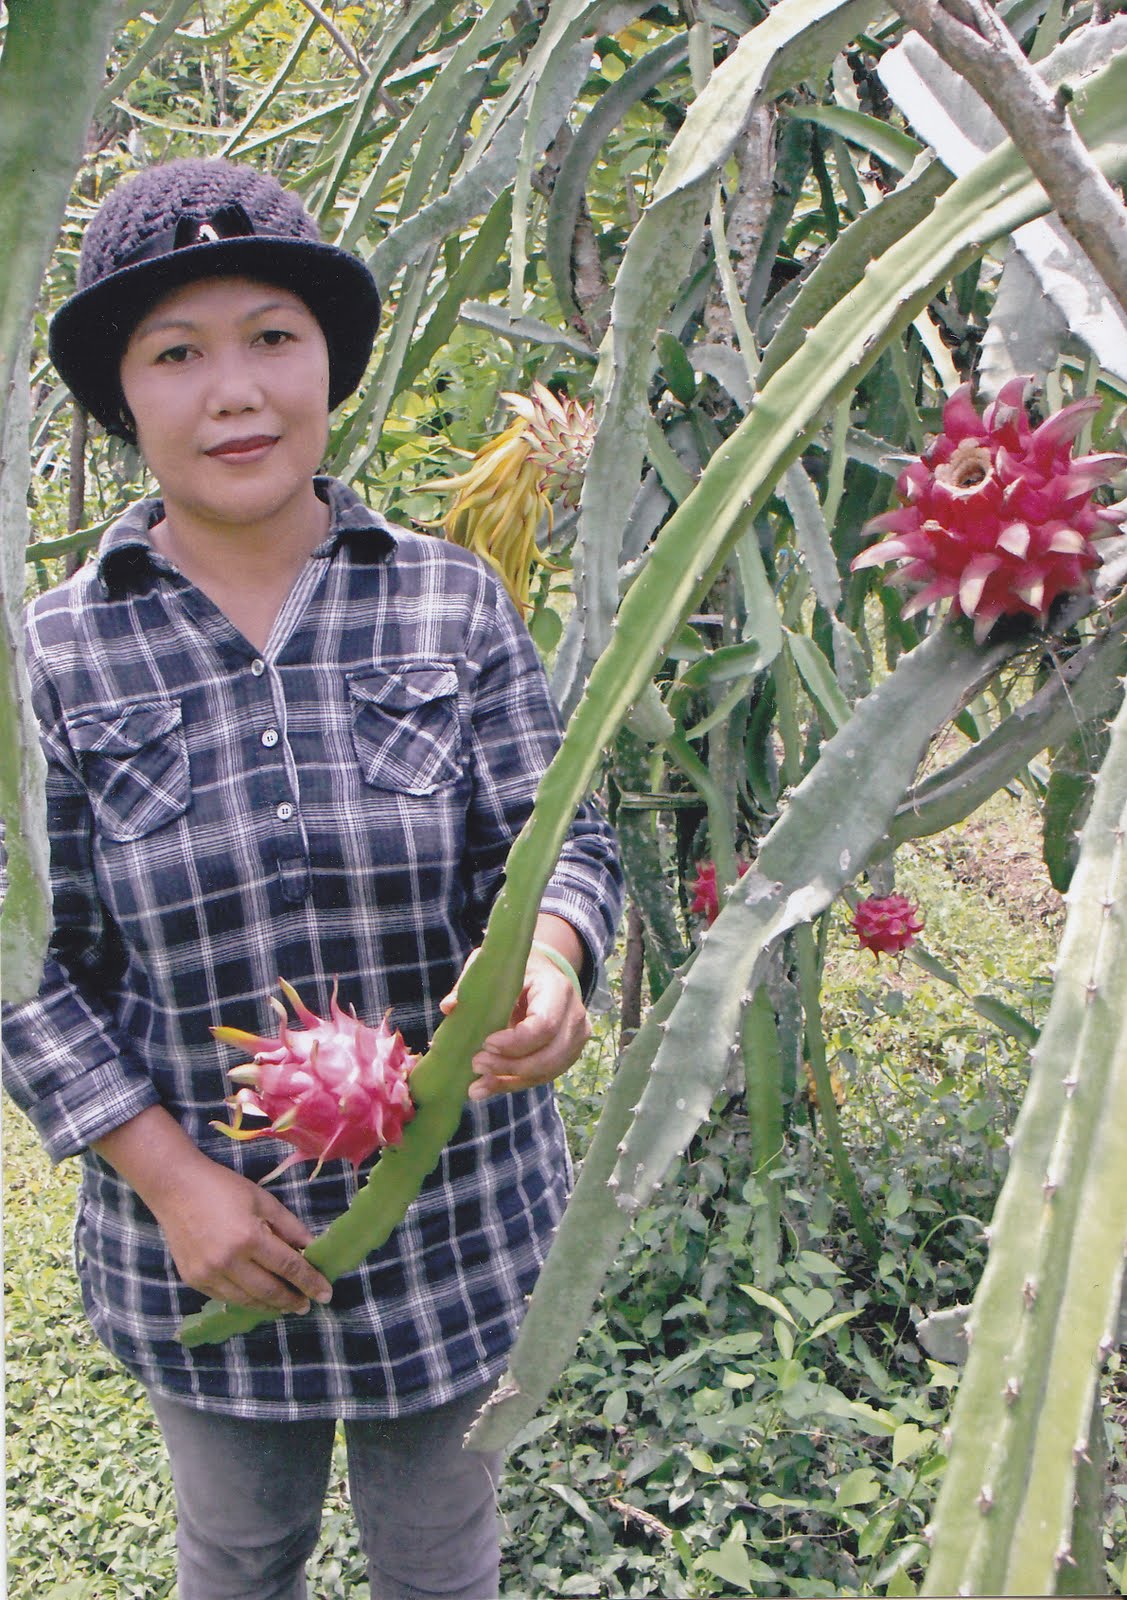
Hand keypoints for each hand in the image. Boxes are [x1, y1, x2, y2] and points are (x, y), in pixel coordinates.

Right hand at [95, 1106, 331, 1313]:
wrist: (176, 1188)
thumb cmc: (224, 1188)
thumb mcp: (263, 1201)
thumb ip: (289, 1227)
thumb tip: (312, 1248)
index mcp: (249, 1237)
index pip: (288, 1267)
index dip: (309, 1282)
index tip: (326, 1293)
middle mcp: (228, 1262)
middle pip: (269, 1290)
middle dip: (292, 1300)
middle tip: (307, 1304)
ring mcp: (208, 1274)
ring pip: (248, 1300)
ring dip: (271, 1306)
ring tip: (286, 1305)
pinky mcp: (194, 1280)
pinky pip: (226, 1298)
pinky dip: (246, 1300)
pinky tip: (259, 1298)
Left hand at [440, 940, 590, 1101]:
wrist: (545, 973)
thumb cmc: (517, 969)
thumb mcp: (494, 967)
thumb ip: (471, 985)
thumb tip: (449, 1008)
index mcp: (557, 989)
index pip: (545, 1024)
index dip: (516, 1041)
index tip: (486, 1043)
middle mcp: (574, 1015)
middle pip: (548, 1055)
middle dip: (510, 1066)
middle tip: (476, 1064)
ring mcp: (575, 1039)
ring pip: (546, 1071)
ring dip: (510, 1081)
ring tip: (476, 1085)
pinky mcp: (567, 1055)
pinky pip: (542, 1076)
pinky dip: (513, 1084)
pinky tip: (487, 1087)